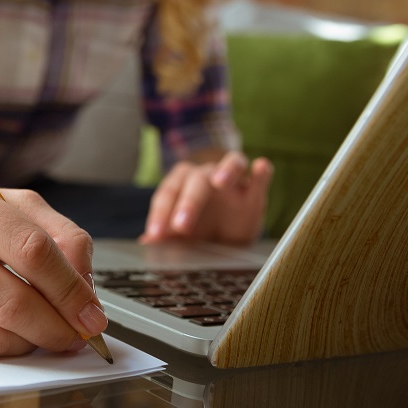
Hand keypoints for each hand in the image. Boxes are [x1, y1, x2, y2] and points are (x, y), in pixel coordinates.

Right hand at [0, 169, 107, 357]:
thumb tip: (85, 290)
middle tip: (77, 337)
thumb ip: (62, 238)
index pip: (29, 248)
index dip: (69, 289)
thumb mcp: (15, 207)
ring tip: (41, 334)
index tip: (92, 314)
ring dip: (27, 343)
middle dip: (55, 326)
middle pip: (8, 298)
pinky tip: (1, 331)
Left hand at [139, 152, 271, 245]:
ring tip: (221, 181)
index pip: (168, 193)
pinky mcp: (255, 189)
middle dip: (188, 203)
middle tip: (181, 227)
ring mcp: (233, 179)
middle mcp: (206, 175)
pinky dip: (261, 170)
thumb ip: (166, 236)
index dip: (159, 214)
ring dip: (226, 170)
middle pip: (196, 181)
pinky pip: (260, 174)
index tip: (155, 236)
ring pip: (230, 164)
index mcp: (180, 182)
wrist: (228, 236)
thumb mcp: (182, 236)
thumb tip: (145, 244)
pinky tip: (260, 167)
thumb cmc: (199, 228)